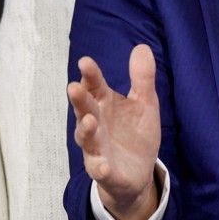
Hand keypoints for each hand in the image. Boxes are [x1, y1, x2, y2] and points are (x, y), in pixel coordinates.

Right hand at [68, 45, 160, 219]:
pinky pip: (99, 169)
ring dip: (86, 130)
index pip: (95, 87)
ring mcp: (97, 148)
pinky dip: (99, 167)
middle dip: (79, 100)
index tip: (85, 62)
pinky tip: (102, 165)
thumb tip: (142, 47)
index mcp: (105, 104)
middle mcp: (96, 124)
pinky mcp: (104, 170)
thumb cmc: (134, 132)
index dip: (90, 75)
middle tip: (73, 87)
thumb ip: (142, 78)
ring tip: (90, 121)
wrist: (138, 172)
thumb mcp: (144, 103)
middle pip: (85, 109)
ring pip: (87, 138)